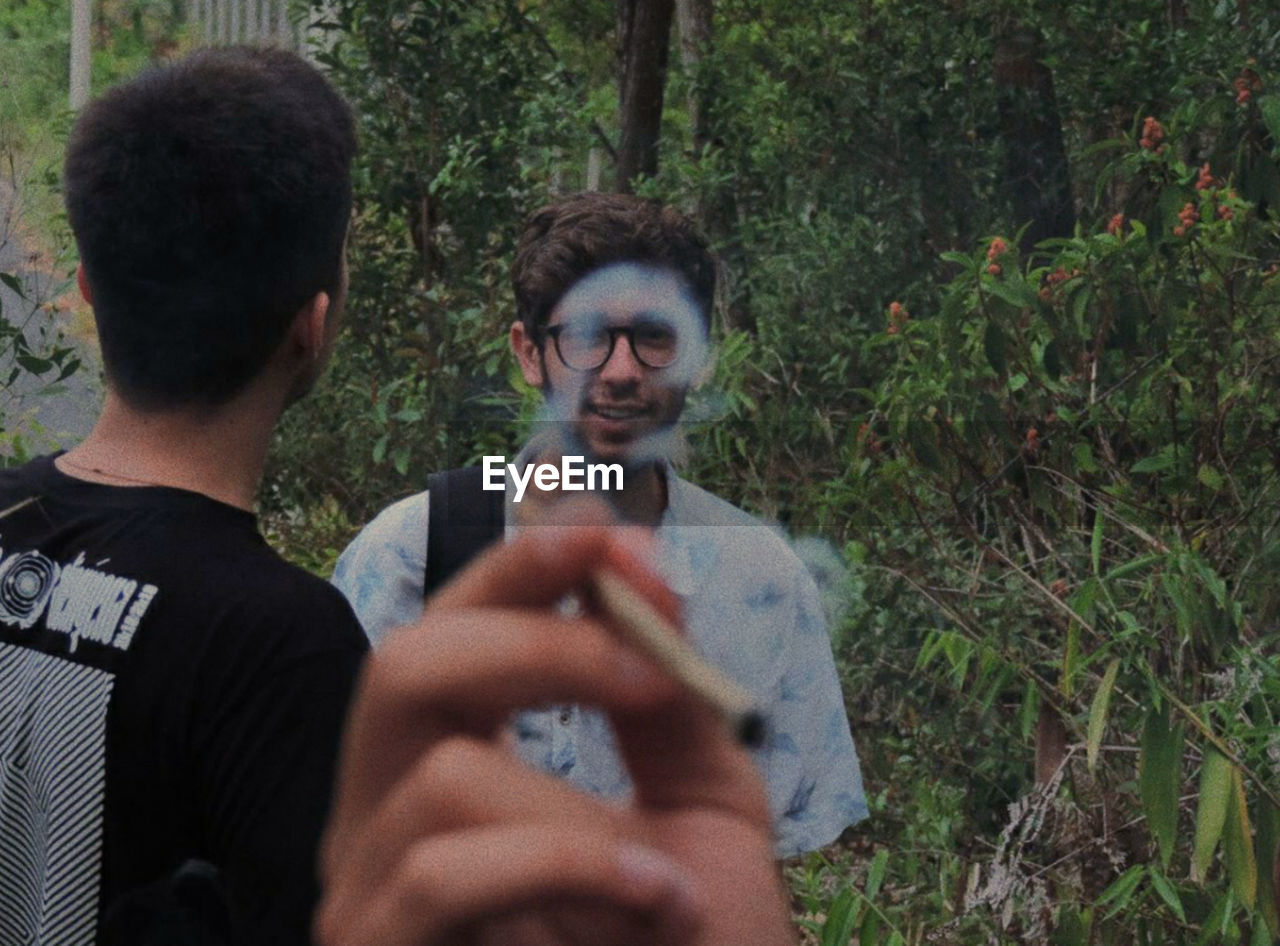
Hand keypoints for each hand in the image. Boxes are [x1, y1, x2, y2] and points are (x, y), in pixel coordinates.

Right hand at [314, 520, 794, 945]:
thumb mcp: (702, 806)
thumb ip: (669, 697)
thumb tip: (638, 579)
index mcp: (458, 759)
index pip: (459, 624)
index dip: (524, 566)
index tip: (612, 536)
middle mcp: (391, 811)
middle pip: (405, 663)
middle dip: (535, 643)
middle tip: (643, 671)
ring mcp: (371, 890)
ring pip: (439, 777)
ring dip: (580, 814)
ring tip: (666, 874)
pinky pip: (447, 873)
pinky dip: (570, 869)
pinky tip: (651, 904)